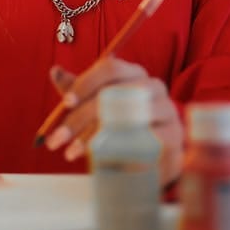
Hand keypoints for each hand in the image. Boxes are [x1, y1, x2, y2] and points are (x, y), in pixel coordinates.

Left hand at [42, 58, 184, 185]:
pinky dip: (118, 152)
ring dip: (94, 138)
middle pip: (116, 94)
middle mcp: (154, 87)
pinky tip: (100, 161)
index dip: (86, 82)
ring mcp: (167, 111)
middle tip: (58, 139)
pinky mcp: (173, 137)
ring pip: (127, 120)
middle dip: (81, 117)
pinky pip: (143, 143)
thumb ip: (78, 89)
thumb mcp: (99, 102)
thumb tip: (55, 72)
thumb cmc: (123, 121)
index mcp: (135, 73)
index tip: (65, 103)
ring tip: (72, 152)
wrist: (158, 152)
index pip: (110, 67)